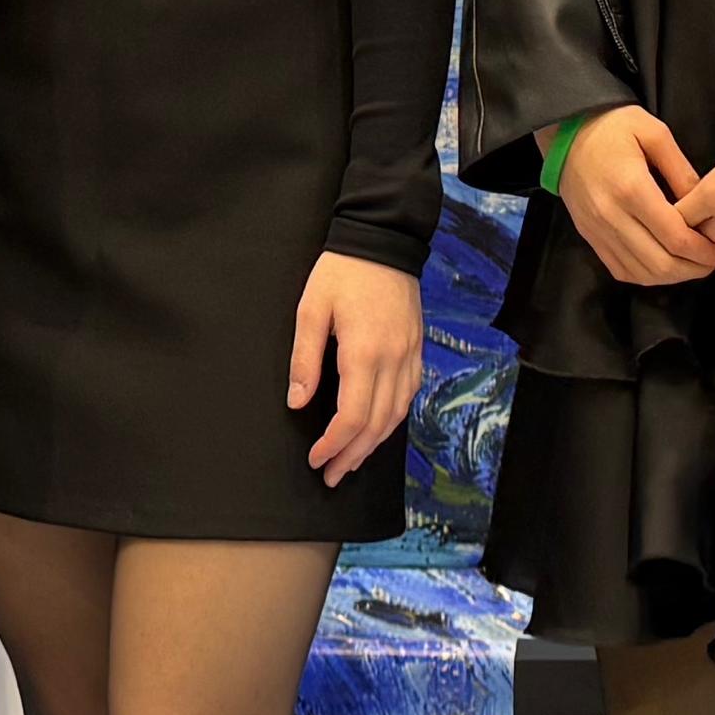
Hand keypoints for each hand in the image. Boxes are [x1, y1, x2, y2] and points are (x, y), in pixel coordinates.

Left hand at [288, 251, 427, 481]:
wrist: (384, 240)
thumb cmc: (342, 272)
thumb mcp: (311, 310)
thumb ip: (305, 360)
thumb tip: (298, 403)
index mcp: (363, 352)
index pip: (352, 416)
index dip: (333, 444)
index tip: (316, 458)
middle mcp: (393, 360)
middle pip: (376, 424)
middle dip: (352, 455)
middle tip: (331, 475)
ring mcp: (409, 355)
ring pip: (397, 415)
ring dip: (373, 444)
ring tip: (351, 461)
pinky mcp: (415, 348)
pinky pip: (408, 395)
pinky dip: (392, 420)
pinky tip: (377, 429)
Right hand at [560, 106, 714, 287]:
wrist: (565, 131)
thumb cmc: (612, 125)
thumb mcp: (655, 134)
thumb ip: (682, 171)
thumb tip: (704, 206)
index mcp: (631, 189)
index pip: (675, 237)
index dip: (705, 252)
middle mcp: (611, 216)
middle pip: (660, 263)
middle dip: (695, 270)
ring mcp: (597, 230)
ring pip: (641, 273)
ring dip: (674, 277)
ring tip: (697, 266)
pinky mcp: (589, 236)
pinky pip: (620, 270)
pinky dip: (647, 276)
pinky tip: (666, 267)